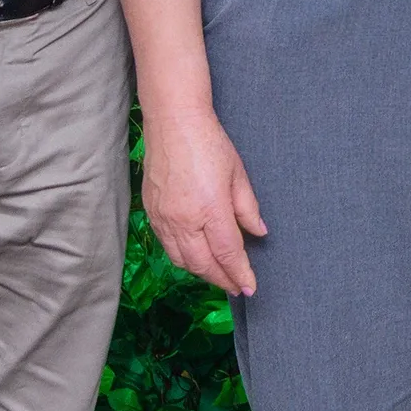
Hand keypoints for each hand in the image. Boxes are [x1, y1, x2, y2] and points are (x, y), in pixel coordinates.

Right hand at [142, 110, 266, 295]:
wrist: (173, 123)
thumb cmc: (209, 143)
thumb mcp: (238, 174)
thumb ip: (247, 207)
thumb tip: (258, 232)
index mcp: (210, 209)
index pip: (228, 253)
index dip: (240, 273)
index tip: (250, 287)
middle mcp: (184, 219)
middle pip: (203, 264)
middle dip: (221, 278)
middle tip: (236, 285)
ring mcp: (164, 218)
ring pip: (182, 260)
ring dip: (201, 271)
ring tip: (218, 274)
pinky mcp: (151, 213)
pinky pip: (167, 246)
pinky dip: (183, 257)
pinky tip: (194, 256)